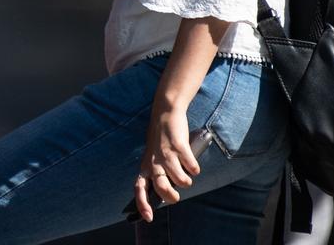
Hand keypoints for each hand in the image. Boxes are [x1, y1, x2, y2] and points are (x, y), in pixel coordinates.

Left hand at [133, 105, 198, 221]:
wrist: (164, 114)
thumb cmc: (160, 140)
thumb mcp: (152, 158)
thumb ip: (156, 174)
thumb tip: (166, 194)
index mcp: (145, 166)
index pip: (139, 189)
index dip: (142, 204)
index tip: (148, 218)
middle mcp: (154, 162)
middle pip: (161, 188)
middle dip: (172, 196)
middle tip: (177, 194)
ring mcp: (166, 154)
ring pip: (179, 180)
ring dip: (186, 181)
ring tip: (186, 175)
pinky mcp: (179, 147)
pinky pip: (191, 167)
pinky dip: (194, 168)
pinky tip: (192, 163)